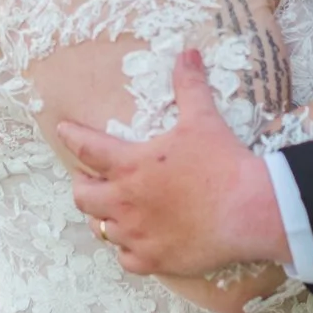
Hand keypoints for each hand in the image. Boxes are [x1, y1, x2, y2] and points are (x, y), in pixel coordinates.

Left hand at [59, 50, 289, 276]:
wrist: (249, 209)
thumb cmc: (223, 163)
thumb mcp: (202, 119)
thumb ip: (189, 85)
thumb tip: (188, 52)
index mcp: (131, 165)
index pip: (87, 149)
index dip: (72, 137)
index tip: (63, 131)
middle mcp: (125, 201)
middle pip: (83, 196)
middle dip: (82, 185)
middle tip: (90, 179)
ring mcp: (137, 234)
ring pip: (101, 230)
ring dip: (103, 218)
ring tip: (112, 211)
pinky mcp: (154, 260)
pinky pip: (125, 260)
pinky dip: (127, 250)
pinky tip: (136, 242)